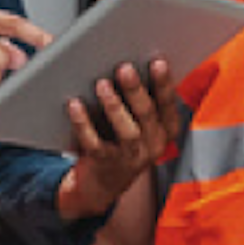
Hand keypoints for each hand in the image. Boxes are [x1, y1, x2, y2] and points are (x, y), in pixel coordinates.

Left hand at [56, 60, 181, 219]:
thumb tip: (119, 61)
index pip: (169, 104)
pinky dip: (84, 123)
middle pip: (147, 114)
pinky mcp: (106, 164)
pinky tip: (74, 105)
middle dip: (136, 90)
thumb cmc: (120, 139)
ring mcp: (131, 157)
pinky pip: (95, 144)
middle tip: (124, 68)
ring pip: (127, 131)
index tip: (158, 62)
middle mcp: (153, 144)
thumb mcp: (137, 120)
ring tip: (101, 84)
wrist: (103, 184)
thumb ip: (137, 95)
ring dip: (114, 106)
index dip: (165, 84)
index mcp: (165, 129)